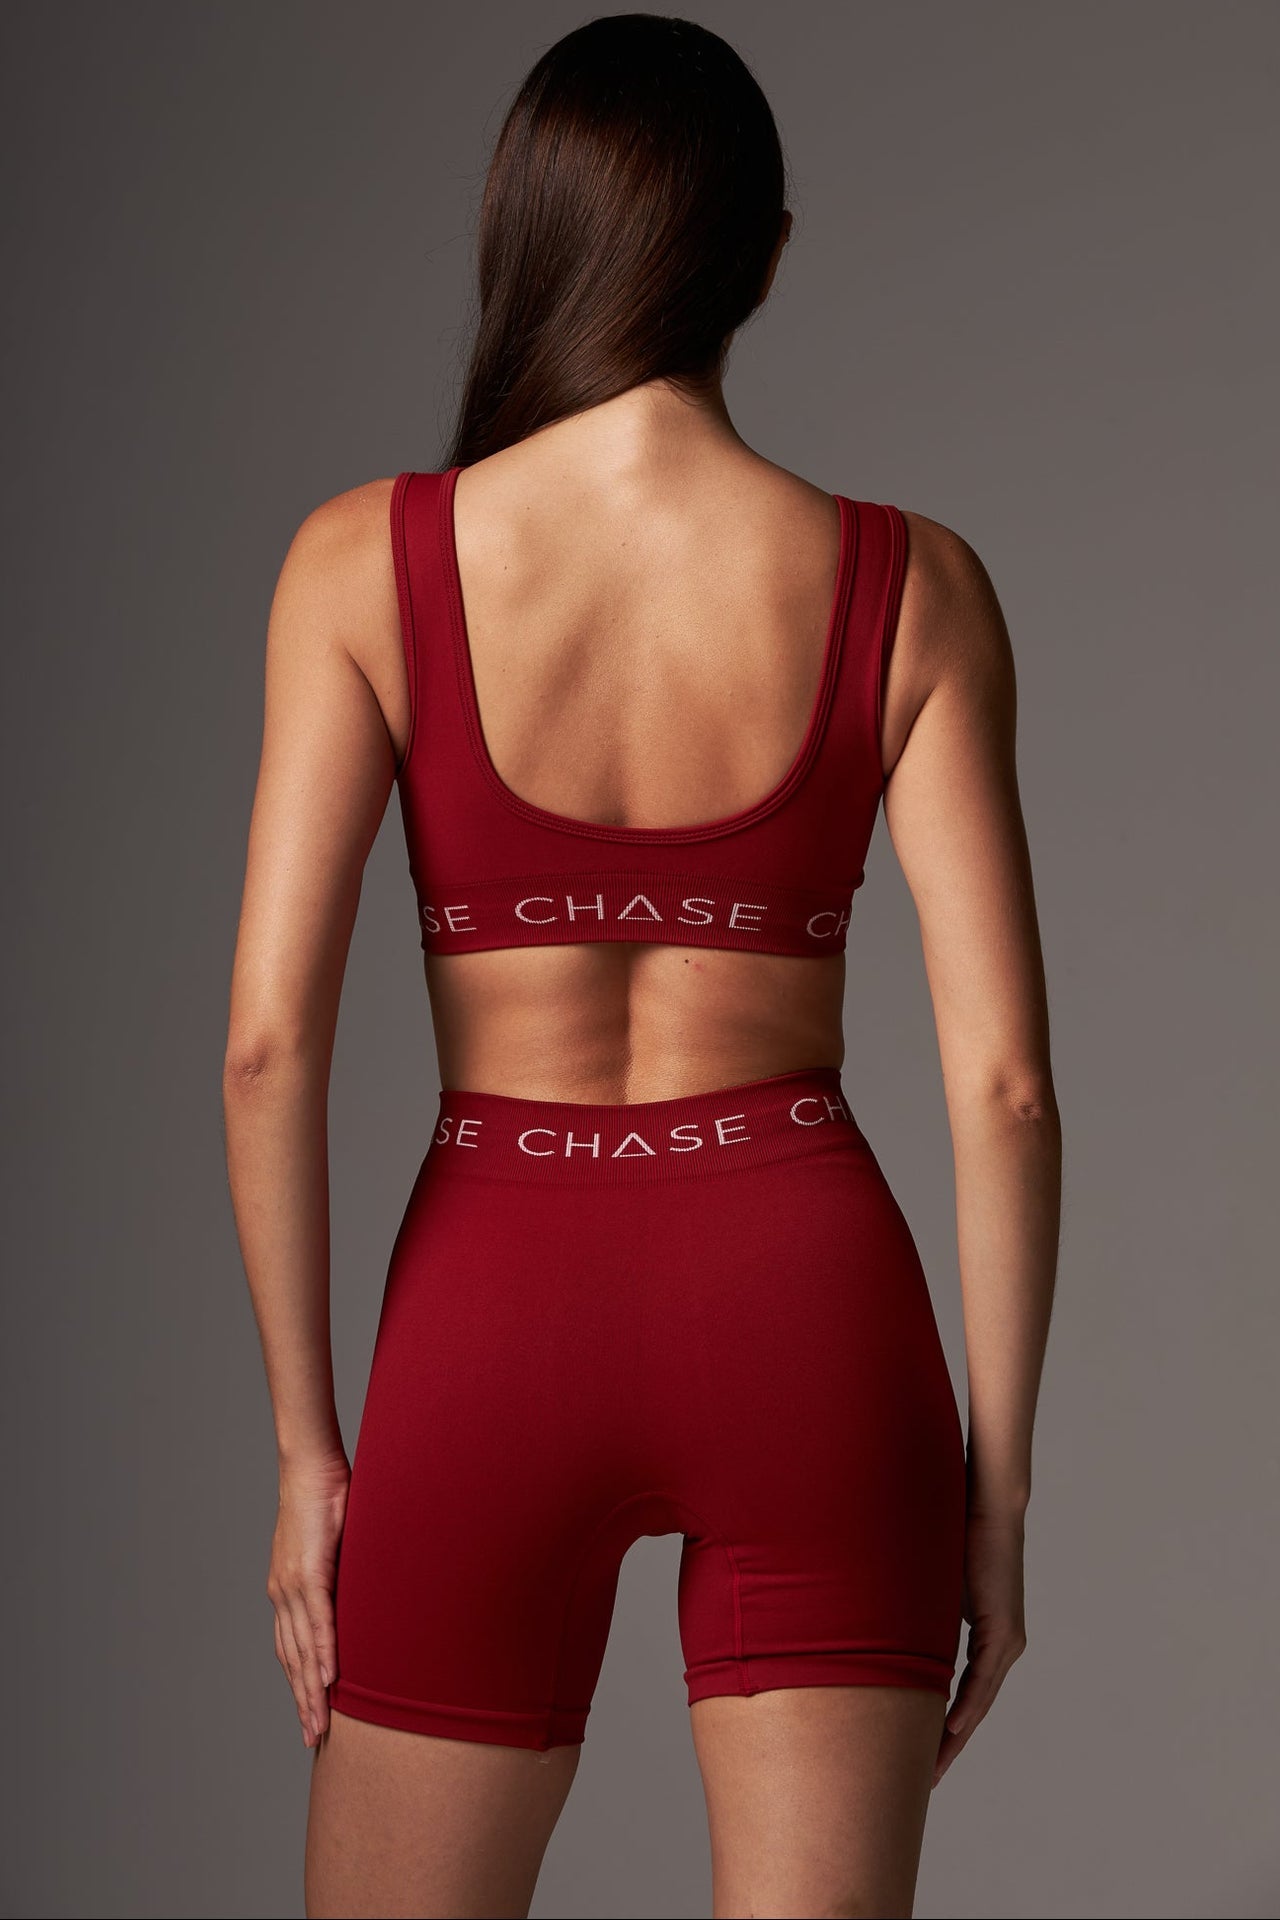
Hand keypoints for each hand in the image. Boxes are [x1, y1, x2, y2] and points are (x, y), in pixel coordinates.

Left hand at [266, 1451, 350, 1748]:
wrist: (311, 1466)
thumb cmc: (327, 1498)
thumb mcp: (335, 1544)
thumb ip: (342, 1572)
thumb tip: (365, 1591)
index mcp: (286, 1588)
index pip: (291, 1647)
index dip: (299, 1683)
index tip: (309, 1713)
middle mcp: (283, 1592)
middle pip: (292, 1659)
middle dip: (303, 1700)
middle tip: (313, 1738)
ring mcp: (292, 1584)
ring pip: (302, 1649)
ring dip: (311, 1689)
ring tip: (320, 1723)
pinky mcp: (308, 1572)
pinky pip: (317, 1621)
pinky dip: (322, 1653)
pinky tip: (329, 1679)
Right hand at [933, 1507, 1026, 1786]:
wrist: (987, 1506)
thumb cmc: (957, 1535)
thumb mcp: (931, 1586)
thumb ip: (920, 1611)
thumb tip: (886, 1627)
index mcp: (989, 1637)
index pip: (966, 1692)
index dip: (947, 1724)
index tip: (926, 1750)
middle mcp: (1004, 1645)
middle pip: (976, 1707)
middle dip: (950, 1744)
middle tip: (928, 1777)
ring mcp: (1007, 1640)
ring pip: (981, 1700)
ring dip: (957, 1735)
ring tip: (936, 1765)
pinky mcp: (1004, 1629)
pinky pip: (983, 1679)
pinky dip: (967, 1706)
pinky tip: (952, 1729)